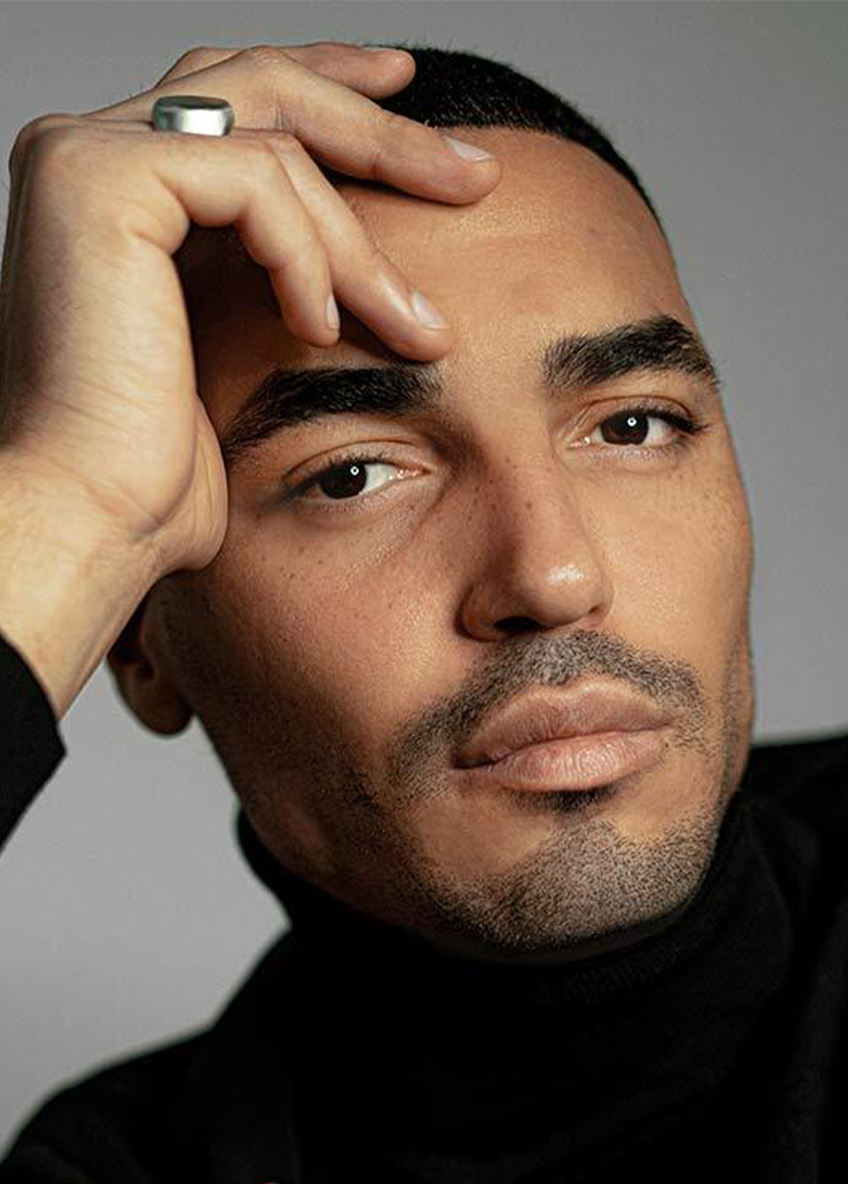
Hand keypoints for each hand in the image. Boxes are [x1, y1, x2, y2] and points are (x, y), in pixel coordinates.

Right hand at [0, 41, 499, 579]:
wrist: (94, 519)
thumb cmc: (159, 466)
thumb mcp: (239, 345)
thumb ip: (275, 272)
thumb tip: (367, 258)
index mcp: (118, 183)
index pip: (241, 97)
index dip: (336, 94)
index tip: (413, 99)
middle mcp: (91, 150)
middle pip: (268, 86)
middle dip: (384, 129)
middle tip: (477, 174)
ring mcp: (87, 156)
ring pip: (278, 142)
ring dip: (365, 242)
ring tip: (416, 327)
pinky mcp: (100, 181)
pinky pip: (255, 183)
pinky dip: (307, 254)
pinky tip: (317, 327)